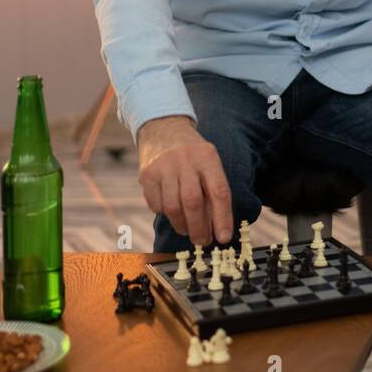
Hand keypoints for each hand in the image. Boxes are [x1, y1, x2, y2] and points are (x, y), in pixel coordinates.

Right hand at [137, 115, 233, 245]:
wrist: (164, 129)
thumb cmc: (193, 155)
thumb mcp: (209, 162)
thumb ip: (214, 190)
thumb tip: (218, 228)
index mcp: (208, 157)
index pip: (219, 192)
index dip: (223, 218)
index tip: (224, 238)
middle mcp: (186, 160)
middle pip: (193, 203)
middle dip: (199, 228)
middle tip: (202, 242)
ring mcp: (164, 166)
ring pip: (173, 207)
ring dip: (182, 225)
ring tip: (187, 230)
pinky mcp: (147, 174)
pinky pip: (156, 204)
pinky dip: (164, 213)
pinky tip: (170, 210)